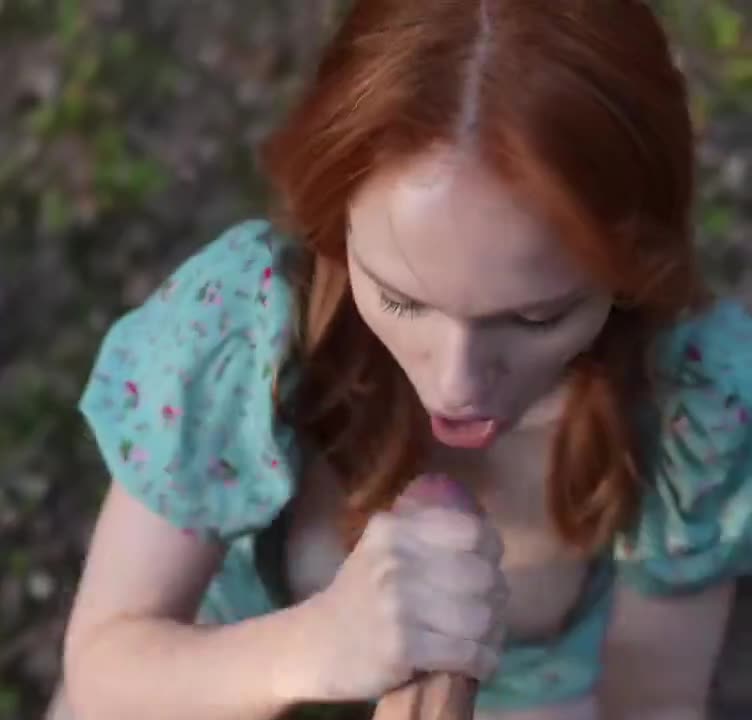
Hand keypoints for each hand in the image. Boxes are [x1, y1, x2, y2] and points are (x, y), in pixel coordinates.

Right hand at [306, 476, 506, 701]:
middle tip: (489, 612)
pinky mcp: (401, 647)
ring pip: (480, 616)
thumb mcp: (385, 547)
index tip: (489, 566)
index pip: (472, 530)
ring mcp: (397, 603)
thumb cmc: (362, 594)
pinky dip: (482, 662)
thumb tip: (491, 544)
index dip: (491, 551)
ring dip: (492, 634)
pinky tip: (477, 663)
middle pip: (483, 575)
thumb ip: (427, 535)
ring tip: (484, 640)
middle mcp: (395, 559)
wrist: (313, 644)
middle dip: (496, 598)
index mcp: (395, 528)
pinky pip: (467, 652)